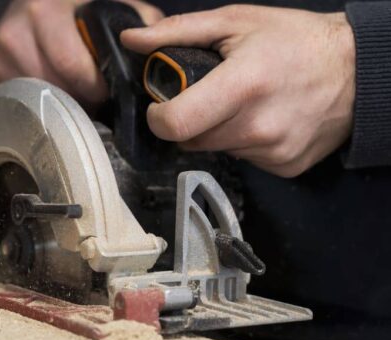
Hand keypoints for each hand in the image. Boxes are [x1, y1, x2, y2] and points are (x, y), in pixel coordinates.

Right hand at [0, 0, 162, 104]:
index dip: (94, 86)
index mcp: (45, 10)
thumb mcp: (105, 7)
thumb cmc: (74, 12)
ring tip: (68, 93)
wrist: (31, 8)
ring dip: (54, 104)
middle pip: (52, 89)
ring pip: (34, 100)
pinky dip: (31, 105)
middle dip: (76, 98)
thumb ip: (137, 23)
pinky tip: (43, 93)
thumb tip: (157, 52)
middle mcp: (13, 30)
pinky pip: (13, 104)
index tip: (105, 91)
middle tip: (88, 97)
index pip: (72, 65)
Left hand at [121, 5, 355, 176]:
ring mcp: (273, 150)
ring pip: (216, 151)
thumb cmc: (297, 41)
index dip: (159, 117)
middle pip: (191, 140)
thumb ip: (178, 32)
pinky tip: (262, 118)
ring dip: (217, 131)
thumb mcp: (235, 22)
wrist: (357, 69)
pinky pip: (243, 159)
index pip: (175, 124)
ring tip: (241, 103)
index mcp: (242, 86)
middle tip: (210, 95)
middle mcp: (258, 126)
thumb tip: (134, 41)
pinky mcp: (285, 166)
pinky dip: (243, 142)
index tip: (163, 106)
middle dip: (190, 120)